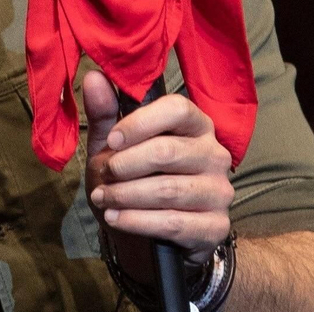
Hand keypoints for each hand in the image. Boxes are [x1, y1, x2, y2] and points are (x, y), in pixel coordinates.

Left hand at [83, 69, 232, 264]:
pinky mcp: (216, 226)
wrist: (147, 237)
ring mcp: (219, 191)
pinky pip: (173, 222)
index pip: (177, 109)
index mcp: (196, 125)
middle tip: (103, 173)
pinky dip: (136, 220)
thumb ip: (106, 114)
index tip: (112, 140)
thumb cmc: (132, 180)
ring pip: (168, 190)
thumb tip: (94, 76)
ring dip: (125, 195)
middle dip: (125, 165)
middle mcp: (214, 154)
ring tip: (102, 198)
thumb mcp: (114, 147)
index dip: (140, 123)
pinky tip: (115, 217)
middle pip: (167, 151)